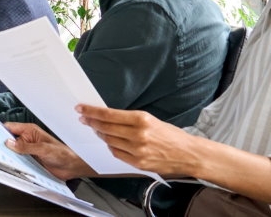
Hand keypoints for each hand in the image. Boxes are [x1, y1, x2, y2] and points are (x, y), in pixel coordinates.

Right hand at [4, 122, 94, 179]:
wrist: (72, 167)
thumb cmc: (63, 154)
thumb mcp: (43, 149)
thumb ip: (25, 146)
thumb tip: (9, 143)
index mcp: (30, 131)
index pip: (9, 127)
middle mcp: (27, 139)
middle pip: (8, 140)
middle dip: (1, 144)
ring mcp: (27, 150)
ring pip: (11, 151)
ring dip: (7, 155)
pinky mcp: (29, 160)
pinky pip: (17, 160)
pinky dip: (13, 163)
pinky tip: (10, 166)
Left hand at [76, 104, 199, 176]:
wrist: (189, 155)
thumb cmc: (171, 135)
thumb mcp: (151, 120)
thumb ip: (129, 119)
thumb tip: (106, 116)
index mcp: (142, 120)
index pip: (108, 115)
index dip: (91, 111)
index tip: (80, 108)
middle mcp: (139, 135)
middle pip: (105, 128)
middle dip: (91, 122)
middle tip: (83, 118)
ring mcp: (138, 150)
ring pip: (109, 141)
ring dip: (99, 134)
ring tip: (95, 129)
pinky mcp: (138, 163)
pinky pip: (116, 153)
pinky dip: (111, 147)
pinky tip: (109, 142)